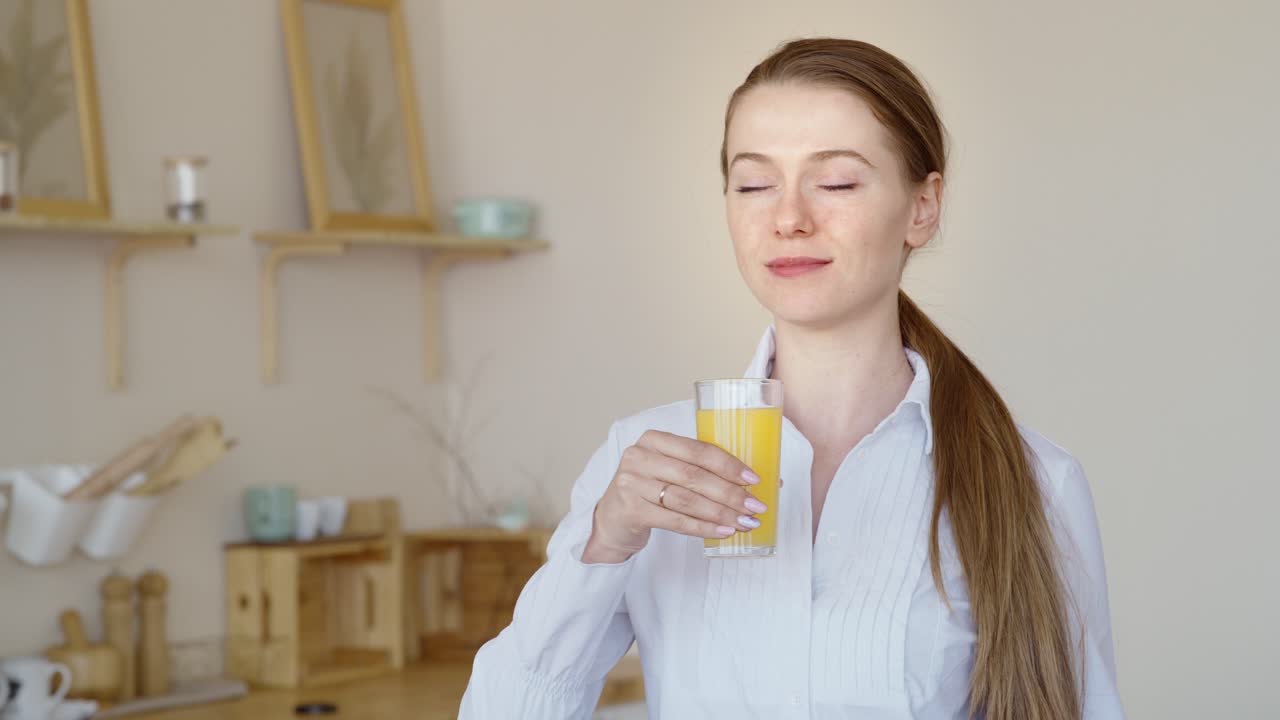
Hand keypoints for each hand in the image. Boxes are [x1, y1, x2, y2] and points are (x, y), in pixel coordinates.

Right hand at [582, 430, 767, 563]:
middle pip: (694, 475)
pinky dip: (702, 527)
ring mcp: (632, 483)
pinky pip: (675, 520)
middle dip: (730, 493)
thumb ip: (700, 470)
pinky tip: (722, 531)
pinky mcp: (631, 510)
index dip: (729, 465)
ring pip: (686, 499)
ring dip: (720, 513)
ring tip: (743, 522)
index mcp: (654, 440)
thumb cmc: (648, 492)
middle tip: (754, 506)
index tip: (753, 479)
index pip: (698, 450)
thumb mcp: (667, 471)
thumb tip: (751, 481)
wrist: (611, 520)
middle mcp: (640, 457)